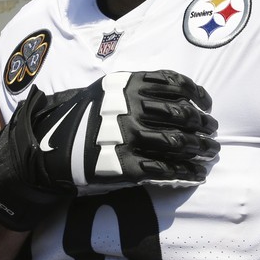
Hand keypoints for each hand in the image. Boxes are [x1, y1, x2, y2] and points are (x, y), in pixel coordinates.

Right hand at [0, 70, 218, 230]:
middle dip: (203, 125)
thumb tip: (179, 96)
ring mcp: (125, 137)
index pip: (174, 84)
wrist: (46, 150)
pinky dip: (186, 173)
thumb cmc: (81, 119)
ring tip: (211, 154)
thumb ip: (136, 89)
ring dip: (201, 150)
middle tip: (213, 134)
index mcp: (125, 85)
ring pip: (177, 143)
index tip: (207, 105)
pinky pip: (165, 170)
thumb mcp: (105, 91)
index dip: (197, 95)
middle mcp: (127, 108)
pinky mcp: (123, 166)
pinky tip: (196, 175)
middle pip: (181, 114)